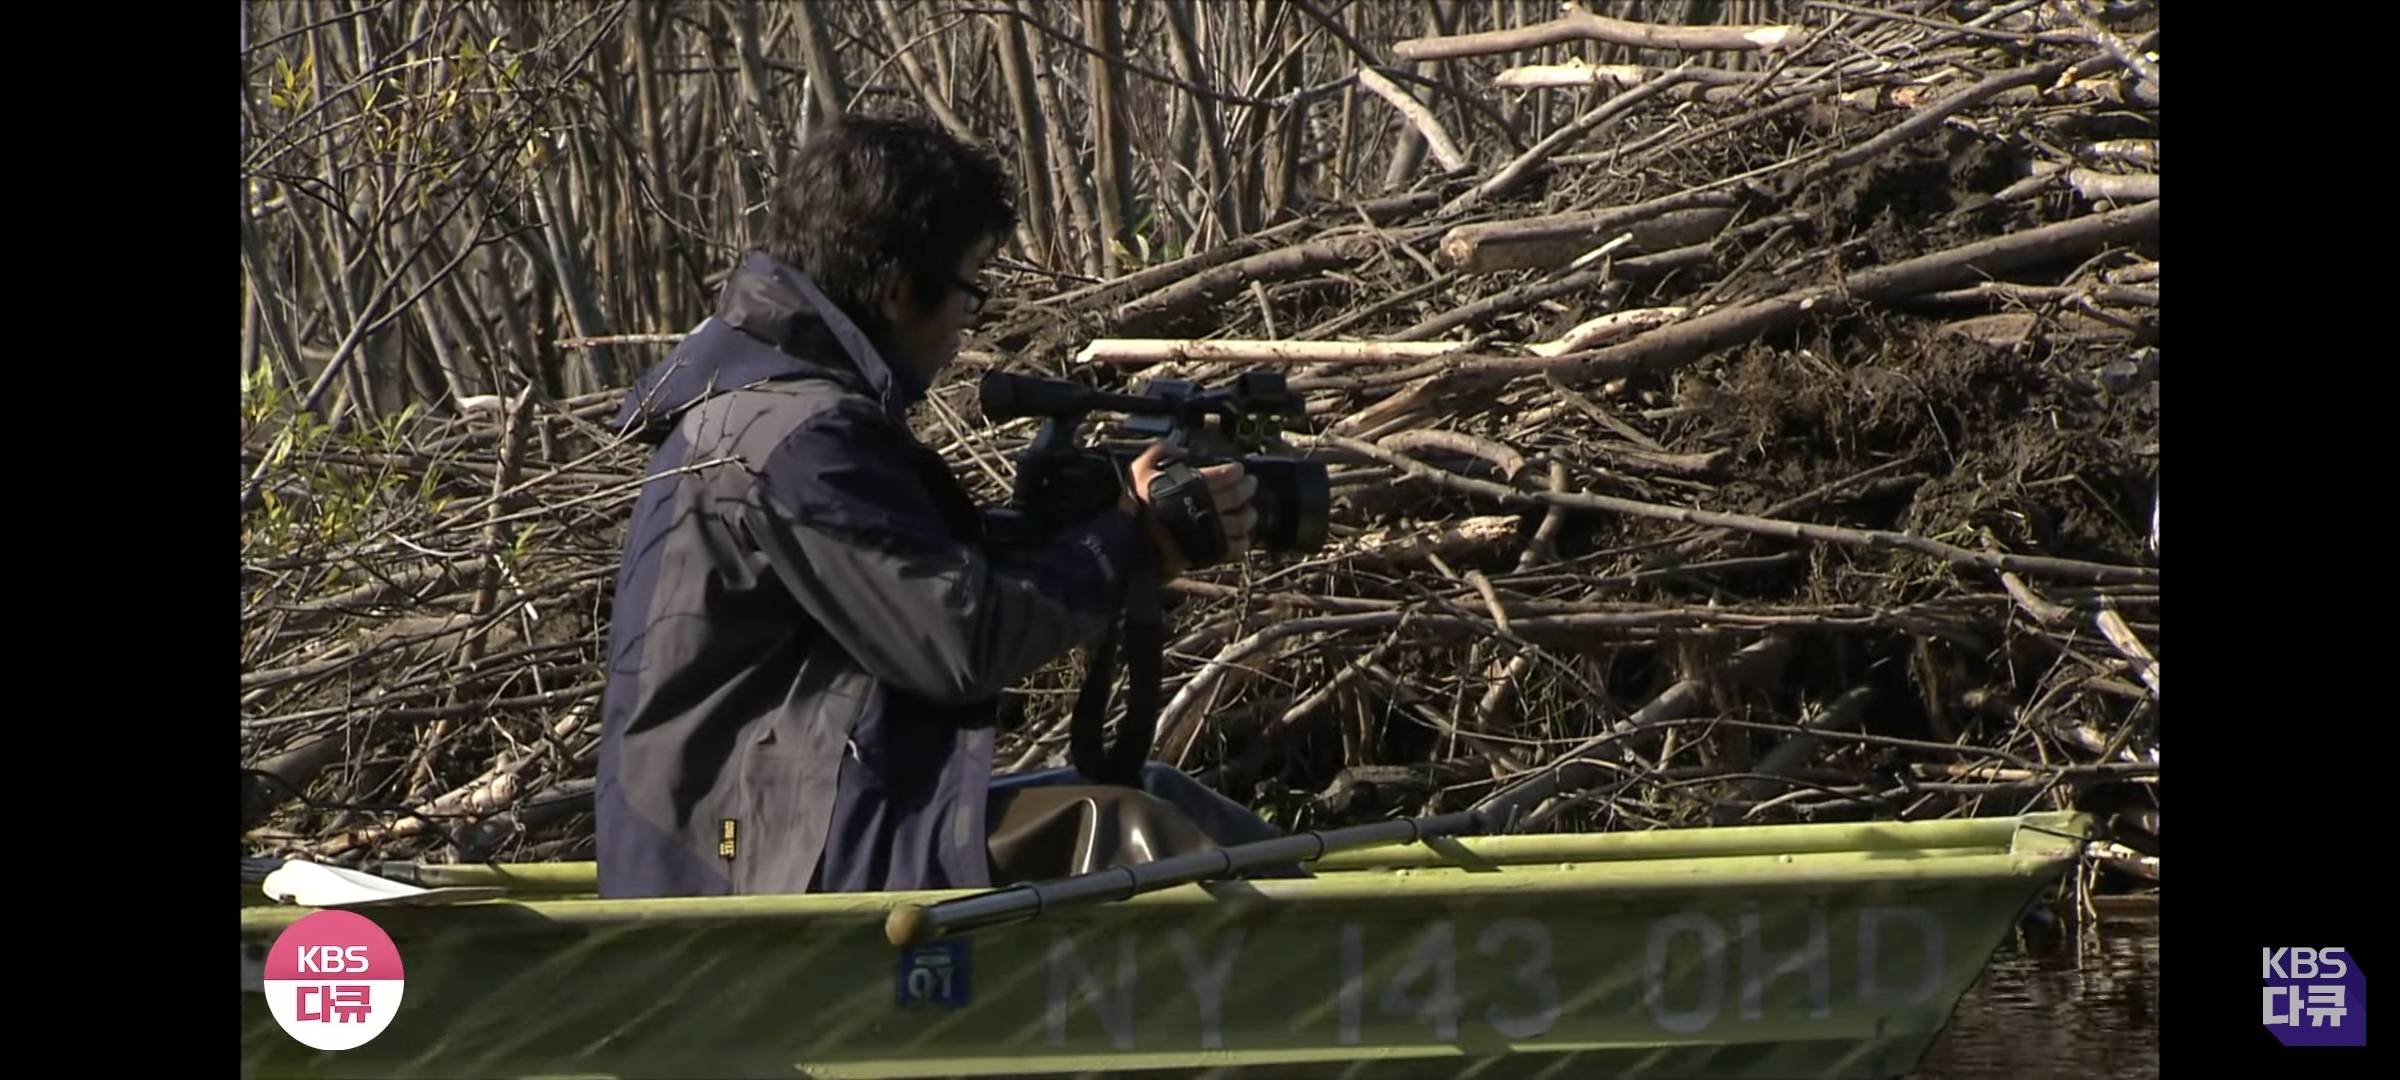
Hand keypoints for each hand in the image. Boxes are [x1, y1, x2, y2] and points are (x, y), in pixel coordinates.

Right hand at [1117, 441, 1258, 577]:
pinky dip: (1243, 541)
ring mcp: (1212, 531)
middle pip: (1238, 495)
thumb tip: (1177, 446)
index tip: (1238, 470)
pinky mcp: (1211, 552)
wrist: (1131, 546)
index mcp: (1195, 486)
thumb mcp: (1139, 471)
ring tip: (1249, 510)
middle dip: (1247, 487)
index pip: (1226, 474)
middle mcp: (1208, 507)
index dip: (1235, 471)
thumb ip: (1158, 453)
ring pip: (1242, 521)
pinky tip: (1241, 537)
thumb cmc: (1135, 508)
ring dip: (1249, 514)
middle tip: (1250, 483)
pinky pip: (1236, 547)